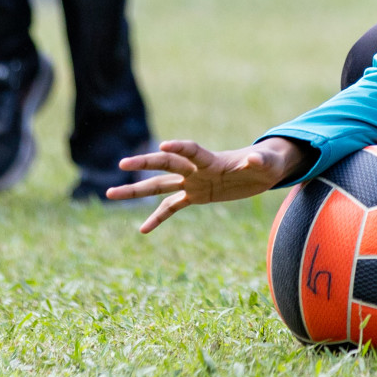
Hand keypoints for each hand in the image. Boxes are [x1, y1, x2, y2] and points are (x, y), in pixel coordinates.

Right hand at [108, 137, 305, 232]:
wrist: (262, 169)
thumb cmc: (266, 162)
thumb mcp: (266, 162)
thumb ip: (258, 161)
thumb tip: (253, 160)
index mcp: (213, 159)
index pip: (192, 151)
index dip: (180, 148)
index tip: (163, 146)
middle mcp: (197, 170)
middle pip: (166, 165)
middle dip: (145, 164)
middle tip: (122, 164)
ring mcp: (193, 183)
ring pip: (159, 186)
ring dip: (136, 191)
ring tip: (109, 194)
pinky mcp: (196, 196)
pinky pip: (171, 207)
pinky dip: (157, 218)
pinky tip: (142, 230)